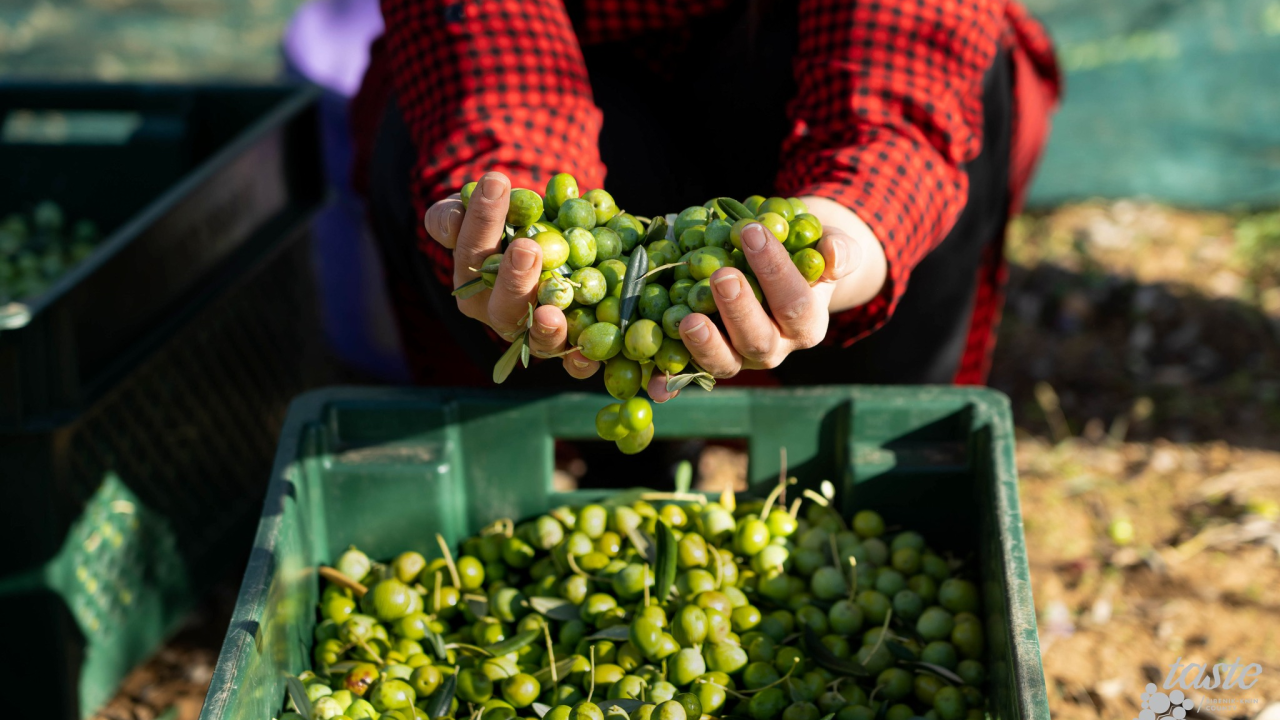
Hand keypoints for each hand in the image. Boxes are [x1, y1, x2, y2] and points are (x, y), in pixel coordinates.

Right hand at [424, 171, 599, 378]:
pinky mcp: (566, 346)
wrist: (554, 236)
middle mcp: (497, 311)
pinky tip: (587, 358)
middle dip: (513, 279)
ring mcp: (530, 332)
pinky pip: (570, 362)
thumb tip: (451, 219)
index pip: (470, 250)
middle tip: (528, 248)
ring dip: (543, 328)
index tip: (497, 182)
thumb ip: (456, 213)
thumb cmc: (511, 220)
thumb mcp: (481, 207)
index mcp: (472, 277)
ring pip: (533, 338)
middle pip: (501, 304)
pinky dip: (578, 363)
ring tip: (551, 313)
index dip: (479, 219)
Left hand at [647, 200, 885, 400]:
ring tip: (689, 320)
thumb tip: (834, 255)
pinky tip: (652, 382)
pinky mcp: (707, 362)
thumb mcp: (828, 244)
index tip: (752, 232)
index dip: (776, 271)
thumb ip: (838, 249)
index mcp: (807, 324)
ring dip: (705, 346)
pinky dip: (668, 380)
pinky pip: (687, 374)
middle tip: (721, 276)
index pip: (796, 304)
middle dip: (739, 310)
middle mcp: (774, 348)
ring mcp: (738, 358)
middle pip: (758, 340)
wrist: (777, 270)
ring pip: (724, 363)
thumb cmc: (803, 252)